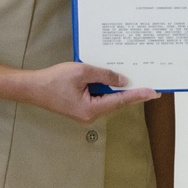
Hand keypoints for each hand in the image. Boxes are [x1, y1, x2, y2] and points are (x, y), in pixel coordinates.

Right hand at [22, 62, 158, 123]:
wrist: (33, 88)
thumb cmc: (54, 80)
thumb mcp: (82, 72)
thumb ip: (105, 75)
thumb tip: (124, 80)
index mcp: (91, 110)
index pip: (121, 101)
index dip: (139, 95)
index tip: (154, 93)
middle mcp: (91, 115)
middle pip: (117, 103)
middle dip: (133, 94)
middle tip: (152, 88)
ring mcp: (86, 113)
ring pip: (109, 101)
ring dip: (121, 92)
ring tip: (138, 83)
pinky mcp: (81, 108)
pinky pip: (100, 99)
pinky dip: (109, 91)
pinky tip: (116, 82)